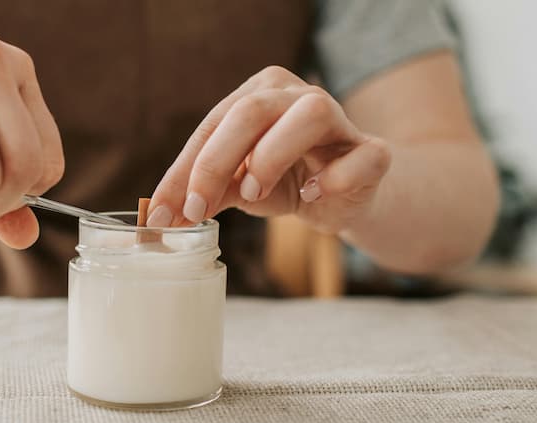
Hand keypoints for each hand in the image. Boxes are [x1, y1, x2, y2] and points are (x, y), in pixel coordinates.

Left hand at [149, 66, 390, 233]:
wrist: (342, 197)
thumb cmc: (283, 182)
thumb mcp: (237, 187)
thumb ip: (206, 194)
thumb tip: (164, 215)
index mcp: (259, 94)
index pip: (214, 125)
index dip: (185, 170)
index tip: (164, 213)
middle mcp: (298, 96)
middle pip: (252, 111)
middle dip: (216, 162)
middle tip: (198, 207)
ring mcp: (340, 120)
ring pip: (310, 114)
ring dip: (273, 155)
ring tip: (254, 194)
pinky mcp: (373, 152)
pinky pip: (361, 156)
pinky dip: (334, 177)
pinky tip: (313, 194)